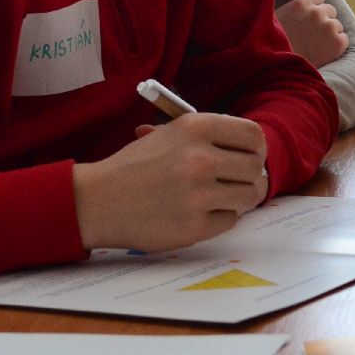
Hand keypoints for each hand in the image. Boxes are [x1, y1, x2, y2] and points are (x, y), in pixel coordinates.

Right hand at [73, 113, 267, 251]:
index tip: (251, 157)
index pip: (253, 136)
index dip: (256, 149)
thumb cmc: (136, 165)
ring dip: (240, 198)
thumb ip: (210, 137)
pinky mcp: (194, 226)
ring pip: (249, 196)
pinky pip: (230, 220)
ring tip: (222, 197)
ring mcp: (197, 195)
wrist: (98, 200)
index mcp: (197, 127)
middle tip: (237, 181)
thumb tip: (254, 151)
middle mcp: (200, 158)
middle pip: (255, 168)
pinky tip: (200, 212)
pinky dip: (220, 217)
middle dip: (250, 176)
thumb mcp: (170, 133)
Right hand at [275, 0, 348, 67]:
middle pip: (330, 10)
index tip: (309, 18)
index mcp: (300, 4)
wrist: (279, 71)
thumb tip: (300, 6)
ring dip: (330, 33)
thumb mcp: (274, 20)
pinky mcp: (338, 43)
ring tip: (316, 46)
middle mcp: (316, 12)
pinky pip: (344, 39)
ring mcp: (329, 27)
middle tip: (312, 35)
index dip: (314, 8)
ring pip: (337, 25)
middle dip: (323, 20)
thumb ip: (290, 10)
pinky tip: (323, 53)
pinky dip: (337, 45)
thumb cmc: (272, 47)